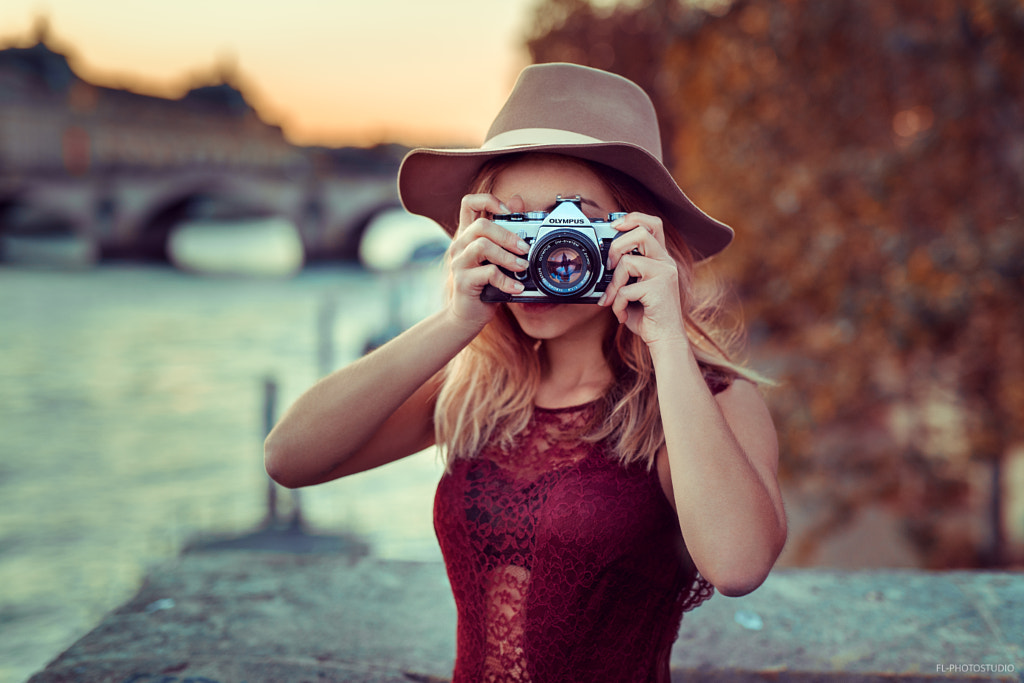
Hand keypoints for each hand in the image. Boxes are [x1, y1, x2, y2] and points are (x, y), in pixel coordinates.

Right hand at [445, 193, 529, 331]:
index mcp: (467, 235)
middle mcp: (460, 245)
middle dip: (507, 235)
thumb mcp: (497, 257)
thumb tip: (518, 200)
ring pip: (482, 246)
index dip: (488, 200)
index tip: (507, 212)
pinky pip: (487, 273)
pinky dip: (506, 280)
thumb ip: (505, 232)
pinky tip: (516, 287)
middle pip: (480, 225)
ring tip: (522, 267)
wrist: (468, 315)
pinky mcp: (463, 281)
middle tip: (524, 248)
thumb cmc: (485, 284)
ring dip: (507, 256)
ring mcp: (459, 263)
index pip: (469, 203)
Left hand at [597, 212, 689, 345]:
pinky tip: (621, 314)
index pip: (653, 224)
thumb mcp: (634, 288)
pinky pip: (625, 290)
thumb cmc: (647, 315)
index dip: (633, 218)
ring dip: (613, 283)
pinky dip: (617, 304)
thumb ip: (624, 273)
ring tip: (613, 299)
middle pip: (641, 232)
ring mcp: (664, 274)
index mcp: (661, 259)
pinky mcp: (659, 289)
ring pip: (628, 262)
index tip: (614, 225)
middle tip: (609, 266)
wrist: (664, 339)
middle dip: (617, 247)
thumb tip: (603, 264)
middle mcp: (666, 262)